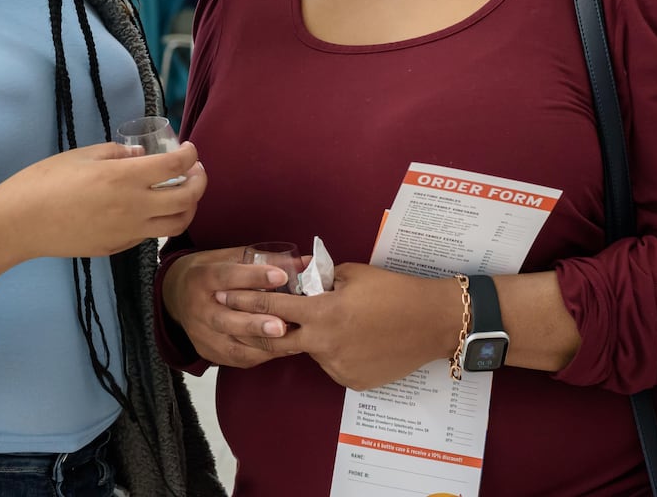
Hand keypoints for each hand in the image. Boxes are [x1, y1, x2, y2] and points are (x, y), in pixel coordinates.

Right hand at [0, 141, 204, 260]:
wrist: (21, 223)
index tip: (189, 149)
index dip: (190, 155)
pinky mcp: (118, 247)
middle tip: (195, 170)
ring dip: (188, 207)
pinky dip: (161, 221)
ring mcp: (129, 232)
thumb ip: (118, 153)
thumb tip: (141, 155)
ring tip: (182, 193)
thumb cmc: (46, 180)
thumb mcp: (83, 155)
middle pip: (187, 199)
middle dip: (199, 181)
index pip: (175, 166)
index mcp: (125, 178)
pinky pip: (151, 235)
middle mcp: (135, 207)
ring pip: (177, 224)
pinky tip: (150, 209)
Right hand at [161, 248, 298, 368]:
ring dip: (264, 343)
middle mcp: (198, 308)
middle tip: (282, 324)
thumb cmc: (210, 273)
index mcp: (201, 278)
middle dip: (256, 323)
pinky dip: (263, 354)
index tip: (281, 277)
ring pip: (233, 343)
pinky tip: (285, 348)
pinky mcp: (208, 352)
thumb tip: (305, 262)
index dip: (254, 277)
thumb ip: (264, 259)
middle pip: (226, 319)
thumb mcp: (228, 258)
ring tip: (291, 340)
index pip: (227, 277)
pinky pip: (238, 358)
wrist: (176, 297)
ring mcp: (202, 333)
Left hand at [218, 263, 454, 391]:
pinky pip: (333, 364)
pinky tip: (356, 340)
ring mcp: (338, 367)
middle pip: (278, 339)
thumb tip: (299, 279)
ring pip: (311, 351)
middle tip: (238, 319)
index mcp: (323, 313)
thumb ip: (320, 279)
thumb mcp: (353, 274)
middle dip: (258, 328)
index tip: (223, 296)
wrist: (433, 322)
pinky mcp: (352, 382)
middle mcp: (324, 344)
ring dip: (312, 338)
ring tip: (339, 323)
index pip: (272, 308)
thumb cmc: (394, 291)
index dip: (245, 302)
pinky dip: (335, 352)